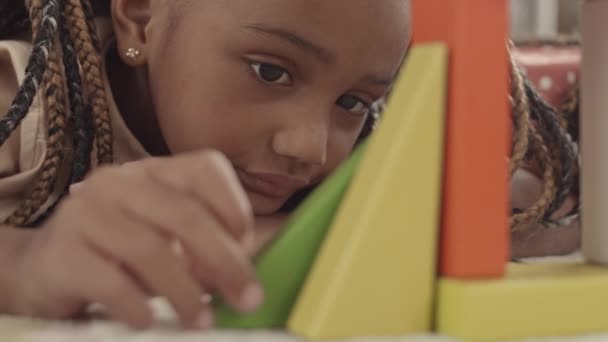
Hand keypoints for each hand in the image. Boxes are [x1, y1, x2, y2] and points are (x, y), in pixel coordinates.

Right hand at [9, 150, 261, 328]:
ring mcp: (86, 211)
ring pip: (150, 248)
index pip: (206, 169)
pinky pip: (110, 281)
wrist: (44, 266)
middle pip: (184, 214)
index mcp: (154, 171)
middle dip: (224, 260)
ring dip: (184, 292)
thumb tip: (244, 280)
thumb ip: (204, 251)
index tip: (247, 247)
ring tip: (200, 321)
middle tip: (247, 299)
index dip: (235, 207)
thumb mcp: (166, 240)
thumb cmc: (119, 254)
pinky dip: (137, 305)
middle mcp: (120, 181)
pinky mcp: (62, 251)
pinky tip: (148, 321)